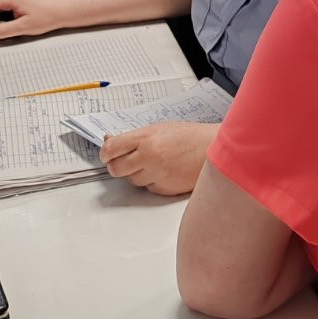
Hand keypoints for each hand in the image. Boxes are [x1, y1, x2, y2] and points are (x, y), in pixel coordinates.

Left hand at [100, 121, 216, 196]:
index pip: (111, 149)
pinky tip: (162, 170)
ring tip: (151, 162)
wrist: (212, 149)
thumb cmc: (190, 136)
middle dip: (116, 165)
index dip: (105, 153)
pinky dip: (150, 181)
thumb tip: (111, 140)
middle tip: (121, 160)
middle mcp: (149, 157)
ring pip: (132, 180)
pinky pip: (147, 188)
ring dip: (136, 173)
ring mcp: (156, 175)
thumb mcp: (159, 128)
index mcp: (146, 138)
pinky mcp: (164, 190)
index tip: (106, 153)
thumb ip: (134, 136)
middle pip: (116, 169)